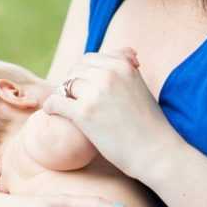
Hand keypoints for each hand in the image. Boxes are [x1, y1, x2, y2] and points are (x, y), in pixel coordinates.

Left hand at [44, 47, 168, 177]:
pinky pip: (56, 101)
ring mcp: (96, 92)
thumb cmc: (149, 124)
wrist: (156, 152)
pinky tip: (52, 113)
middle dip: (72, 82)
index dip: (84, 72)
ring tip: (65, 106)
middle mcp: (109, 73)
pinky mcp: (85, 113)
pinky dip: (51, 106)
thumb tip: (123, 54)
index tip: (83, 86)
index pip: (90, 59)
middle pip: (76, 69)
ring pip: (66, 84)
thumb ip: (127, 70)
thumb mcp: (140, 87)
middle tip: (73, 99)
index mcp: (123, 65)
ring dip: (63, 94)